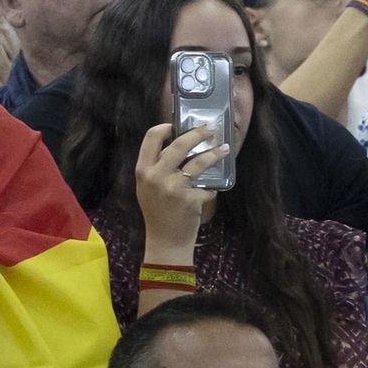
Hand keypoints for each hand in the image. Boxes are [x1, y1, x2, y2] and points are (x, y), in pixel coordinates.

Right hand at [135, 122, 225, 250]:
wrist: (165, 241)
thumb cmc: (158, 213)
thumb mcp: (147, 187)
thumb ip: (157, 167)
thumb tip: (177, 143)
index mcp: (143, 170)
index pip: (152, 137)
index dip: (166, 127)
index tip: (178, 126)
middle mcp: (156, 176)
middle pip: (179, 144)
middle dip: (198, 133)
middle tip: (210, 130)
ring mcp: (173, 187)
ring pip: (199, 161)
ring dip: (215, 153)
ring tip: (225, 150)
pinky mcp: (190, 199)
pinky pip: (207, 187)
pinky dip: (210, 189)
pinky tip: (211, 191)